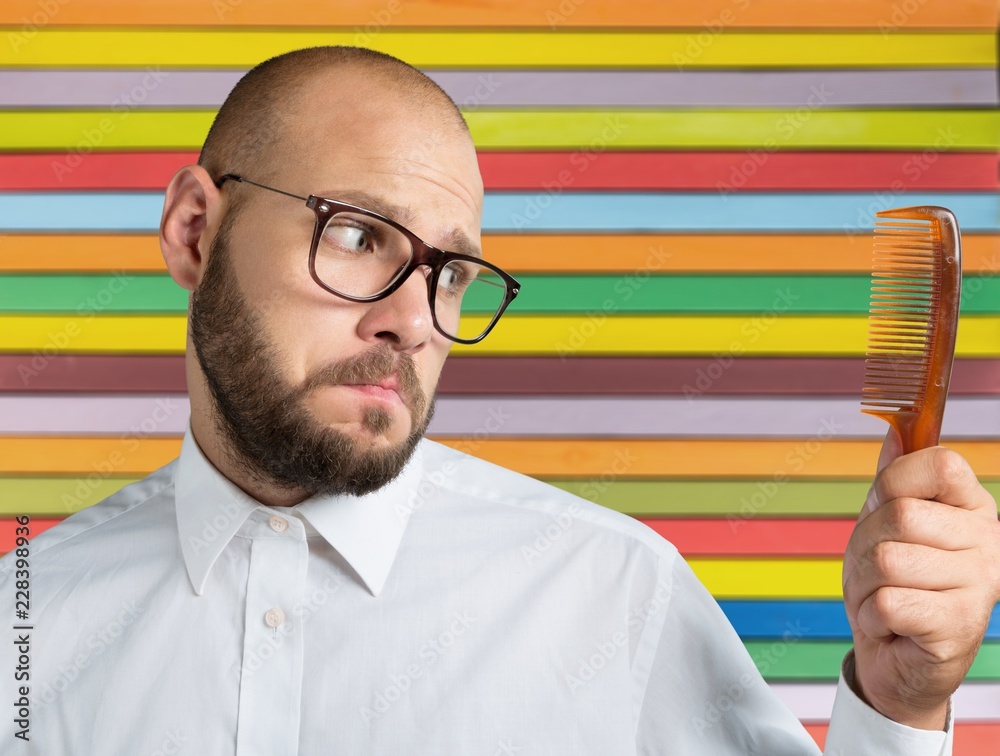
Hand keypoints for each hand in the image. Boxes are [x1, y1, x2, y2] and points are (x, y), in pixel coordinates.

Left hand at [842, 427, 999, 728]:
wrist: (898, 658)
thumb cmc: (894, 585)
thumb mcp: (885, 523)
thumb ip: (894, 479)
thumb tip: (897, 430)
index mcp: (972, 508)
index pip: (939, 463)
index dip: (894, 482)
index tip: (886, 507)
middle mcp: (987, 542)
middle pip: (900, 515)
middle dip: (866, 544)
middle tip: (878, 569)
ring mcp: (979, 586)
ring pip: (887, 560)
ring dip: (865, 584)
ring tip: (885, 597)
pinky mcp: (959, 627)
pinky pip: (887, 603)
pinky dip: (872, 616)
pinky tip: (892, 624)